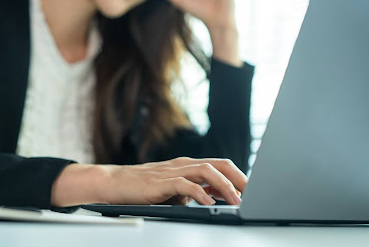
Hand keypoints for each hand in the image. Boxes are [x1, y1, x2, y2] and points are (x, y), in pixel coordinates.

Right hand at [99, 157, 246, 205]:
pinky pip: (184, 185)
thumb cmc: (145, 187)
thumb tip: (216, 198)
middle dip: (238, 178)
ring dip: (224, 186)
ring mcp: (172, 171)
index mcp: (189, 166)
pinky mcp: (160, 182)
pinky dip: (198, 193)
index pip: (221, 166)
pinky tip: (208, 203)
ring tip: (236, 201)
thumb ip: (194, 191)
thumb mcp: (175, 190)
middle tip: (252, 194)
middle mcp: (184, 165)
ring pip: (205, 171)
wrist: (115, 183)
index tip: (253, 191)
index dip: (239, 177)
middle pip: (218, 165)